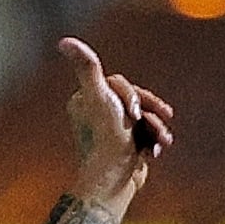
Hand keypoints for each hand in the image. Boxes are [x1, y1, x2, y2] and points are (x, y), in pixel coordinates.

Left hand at [58, 37, 173, 208]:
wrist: (115, 182)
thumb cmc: (106, 139)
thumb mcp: (99, 97)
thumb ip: (87, 67)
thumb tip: (63, 41)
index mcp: (86, 101)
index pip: (120, 85)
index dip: (133, 96)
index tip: (131, 114)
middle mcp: (96, 115)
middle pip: (135, 99)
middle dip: (149, 111)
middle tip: (153, 123)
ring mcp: (112, 133)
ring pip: (145, 116)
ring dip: (156, 128)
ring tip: (161, 142)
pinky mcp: (127, 148)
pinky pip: (147, 134)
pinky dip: (154, 140)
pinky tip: (156, 151)